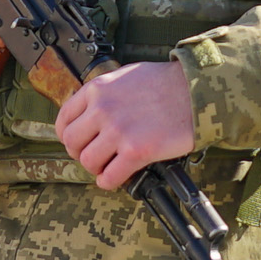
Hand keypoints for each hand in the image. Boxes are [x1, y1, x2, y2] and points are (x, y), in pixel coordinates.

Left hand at [54, 61, 194, 190]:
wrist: (196, 90)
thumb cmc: (166, 82)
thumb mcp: (125, 77)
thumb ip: (105, 94)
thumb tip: (91, 114)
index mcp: (98, 89)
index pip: (64, 119)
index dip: (68, 136)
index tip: (78, 142)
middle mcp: (103, 109)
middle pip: (72, 143)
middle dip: (80, 153)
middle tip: (95, 156)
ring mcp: (118, 131)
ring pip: (88, 161)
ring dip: (96, 168)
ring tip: (109, 166)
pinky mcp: (136, 151)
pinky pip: (109, 177)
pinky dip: (109, 181)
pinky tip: (117, 176)